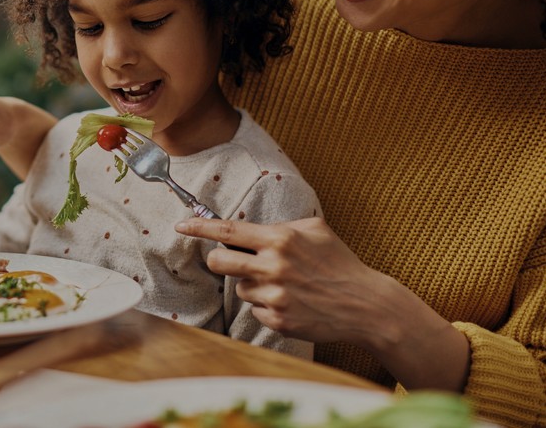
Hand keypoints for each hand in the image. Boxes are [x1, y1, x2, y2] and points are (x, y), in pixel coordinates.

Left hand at [174, 216, 469, 390]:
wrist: (366, 305)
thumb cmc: (339, 262)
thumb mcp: (315, 229)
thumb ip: (281, 225)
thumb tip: (249, 227)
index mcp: (280, 239)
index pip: (228, 231)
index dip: (199, 227)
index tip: (180, 225)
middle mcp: (274, 266)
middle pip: (219, 262)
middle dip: (219, 261)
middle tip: (232, 262)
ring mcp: (275, 295)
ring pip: (239, 288)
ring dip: (253, 285)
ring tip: (284, 285)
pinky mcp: (278, 320)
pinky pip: (256, 309)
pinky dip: (267, 306)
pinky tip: (292, 302)